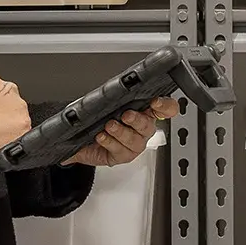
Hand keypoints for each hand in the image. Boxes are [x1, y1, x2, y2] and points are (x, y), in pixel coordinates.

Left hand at [66, 98, 180, 167]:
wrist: (79, 136)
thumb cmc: (95, 118)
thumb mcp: (106, 103)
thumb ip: (117, 96)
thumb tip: (116, 88)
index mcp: (144, 112)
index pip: (165, 109)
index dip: (165, 106)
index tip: (155, 102)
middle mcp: (142, 129)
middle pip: (149, 125)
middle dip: (138, 120)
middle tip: (126, 115)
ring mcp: (134, 144)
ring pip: (135, 141)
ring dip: (122, 132)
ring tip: (109, 126)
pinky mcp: (122, 156)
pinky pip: (121, 151)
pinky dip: (110, 142)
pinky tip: (101, 136)